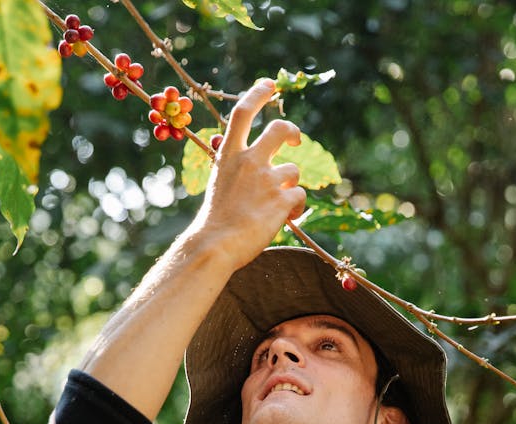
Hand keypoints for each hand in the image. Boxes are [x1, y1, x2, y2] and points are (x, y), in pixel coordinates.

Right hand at [193, 78, 306, 270]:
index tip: (269, 85)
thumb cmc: (215, 221)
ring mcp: (267, 179)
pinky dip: (297, 206)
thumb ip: (238, 169)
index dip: (258, 94)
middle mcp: (249, 161)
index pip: (243, 112)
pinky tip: (287, 218)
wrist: (216, 245)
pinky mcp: (281, 199)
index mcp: (228, 154)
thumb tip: (262, 166)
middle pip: (279, 130)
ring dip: (290, 185)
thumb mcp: (220, 183)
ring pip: (293, 170)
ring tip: (278, 206)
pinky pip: (300, 195)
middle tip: (295, 141)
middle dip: (293, 132)